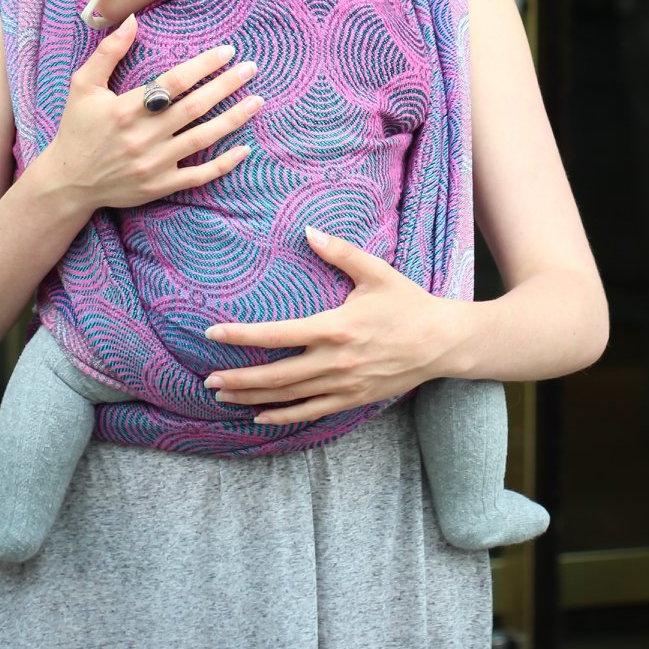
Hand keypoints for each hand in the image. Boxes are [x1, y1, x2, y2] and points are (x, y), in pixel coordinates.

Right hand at [39, 23, 263, 217]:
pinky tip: (245, 149)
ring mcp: (154, 164)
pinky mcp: (160, 186)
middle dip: (226, 86)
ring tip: (257, 101)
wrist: (68, 182)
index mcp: (126, 109)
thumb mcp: (83, 85)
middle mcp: (143, 136)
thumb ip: (108, 52)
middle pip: (194, 108)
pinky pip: (199, 176)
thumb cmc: (77, 128)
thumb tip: (131, 20)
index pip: (173, 82)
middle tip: (251, 69)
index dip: (203, 66)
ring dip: (233, 119)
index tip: (228, 51)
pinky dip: (224, 164)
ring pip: (202, 139)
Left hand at [201, 228, 465, 424]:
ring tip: (223, 396)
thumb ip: (340, 252)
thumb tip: (309, 232)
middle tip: (207, 379)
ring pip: (288, 397)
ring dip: (253, 398)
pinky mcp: (352, 399)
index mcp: (336, 327)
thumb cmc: (407, 303)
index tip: (213, 333)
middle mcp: (335, 361)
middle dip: (238, 378)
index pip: (277, 334)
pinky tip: (260, 417)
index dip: (242, 336)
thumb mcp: (376, 271)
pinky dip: (283, 416)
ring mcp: (343, 385)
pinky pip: (311, 412)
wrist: (441, 342)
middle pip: (275, 374)